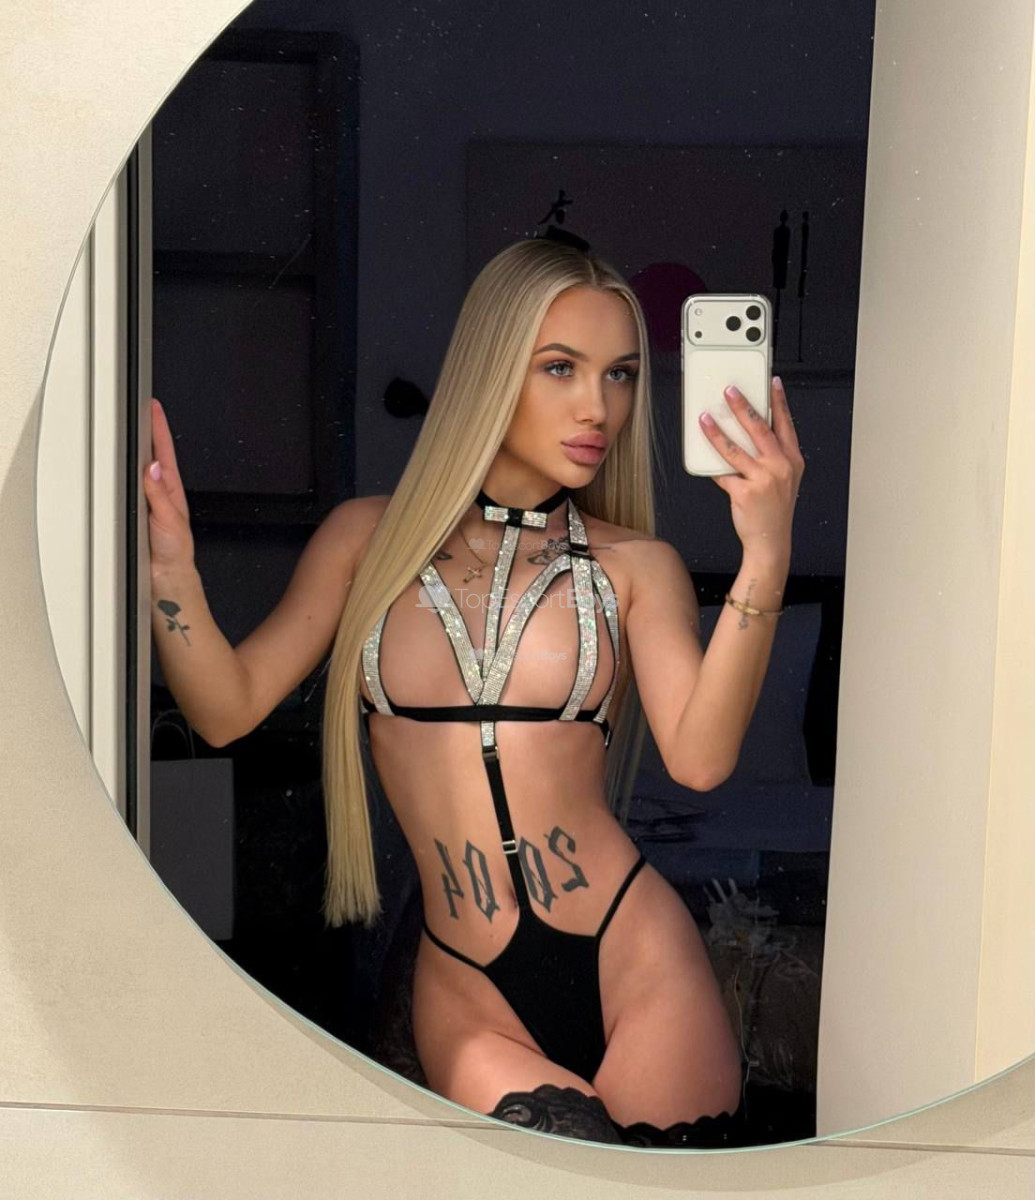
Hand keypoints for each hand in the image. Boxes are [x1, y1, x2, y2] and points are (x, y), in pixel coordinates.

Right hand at [142, 397, 195, 571]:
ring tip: (132, 427)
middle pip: (152, 454)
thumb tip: (153, 470)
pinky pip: (128, 486)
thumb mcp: (169, 521)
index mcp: (171, 490)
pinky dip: (125, 472)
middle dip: (147, 430)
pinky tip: (121, 464)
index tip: (153, 407)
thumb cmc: (174, 552)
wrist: (166, 577)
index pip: (164, 452)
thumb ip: (159, 496)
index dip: (159, 428)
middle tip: (141, 407)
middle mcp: (160, 492)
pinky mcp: (136, 511)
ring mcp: (148, 500)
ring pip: (139, 468)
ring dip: (136, 449)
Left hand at [698, 377, 804, 557]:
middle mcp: (780, 467)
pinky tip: (701, 452)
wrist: (771, 541)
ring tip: (706, 418)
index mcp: (792, 460)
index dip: (779, 402)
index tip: (772, 383)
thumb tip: (744, 434)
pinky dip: (711, 464)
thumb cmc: (775, 510)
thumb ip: (770, 457)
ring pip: (736, 449)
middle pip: (760, 429)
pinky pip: (723, 473)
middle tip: (730, 391)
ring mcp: (763, 480)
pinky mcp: (745, 493)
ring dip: (717, 431)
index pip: (786, 424)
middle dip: (743, 406)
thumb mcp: (783, 480)